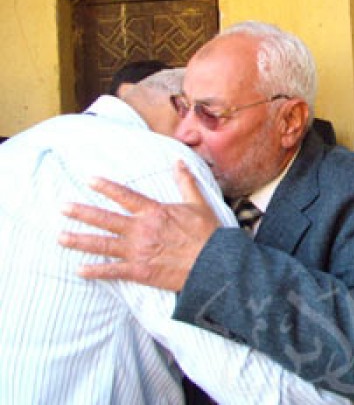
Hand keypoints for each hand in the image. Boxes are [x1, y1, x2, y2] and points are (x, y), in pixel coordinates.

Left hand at [59, 160, 219, 290]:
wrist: (214, 263)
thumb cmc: (208, 234)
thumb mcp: (198, 204)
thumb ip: (186, 182)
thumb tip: (179, 161)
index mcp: (155, 212)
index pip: (125, 196)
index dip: (106, 187)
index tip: (88, 180)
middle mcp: (141, 229)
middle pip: (105, 219)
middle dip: (82, 213)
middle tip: (62, 207)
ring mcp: (138, 251)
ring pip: (102, 244)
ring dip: (80, 240)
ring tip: (61, 237)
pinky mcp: (140, 271)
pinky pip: (112, 271)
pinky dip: (95, 271)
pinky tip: (80, 270)